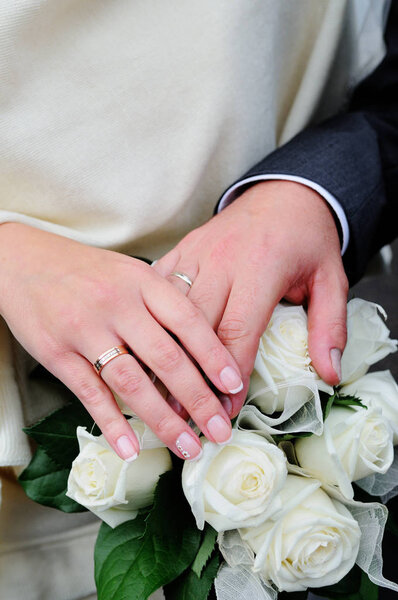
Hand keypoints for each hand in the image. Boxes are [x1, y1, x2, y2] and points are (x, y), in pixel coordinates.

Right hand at [0, 223, 243, 459]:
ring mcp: (85, 329)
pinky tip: (131, 448)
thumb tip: (203, 342)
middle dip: (198, 399)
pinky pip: (90, 393)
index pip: (188, 321)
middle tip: (220, 429)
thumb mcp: (129, 272)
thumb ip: (161, 302)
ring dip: (162, 419)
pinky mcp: (57, 352)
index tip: (235, 385)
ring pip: (132, 382)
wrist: (22, 261)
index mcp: (142, 281)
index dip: (215, 355)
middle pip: (166, 358)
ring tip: (187, 446)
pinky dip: (112, 423)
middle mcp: (117, 304)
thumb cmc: (86, 270)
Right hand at [154, 181, 348, 415]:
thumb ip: (330, 325)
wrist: (284, 192)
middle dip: (191, 374)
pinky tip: (143, 346)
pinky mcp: (182, 248)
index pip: (239, 330)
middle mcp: (223, 259)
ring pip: (169, 309)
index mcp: (262, 266)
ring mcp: (197, 252)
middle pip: (197, 325)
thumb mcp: (332, 278)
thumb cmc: (307, 239)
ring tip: (158, 393)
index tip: (225, 411)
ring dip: (163, 352)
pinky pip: (157, 285)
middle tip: (186, 415)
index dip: (230, 377)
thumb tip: (328, 373)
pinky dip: (150, 318)